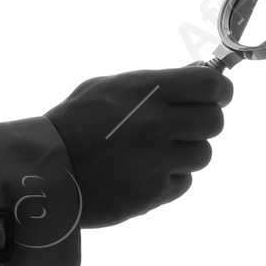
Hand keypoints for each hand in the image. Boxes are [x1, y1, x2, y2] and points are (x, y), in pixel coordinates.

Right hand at [46, 66, 233, 227]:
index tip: (215, 95)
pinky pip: (183, 181)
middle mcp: (155, 124)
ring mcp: (157, 161)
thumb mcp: (107, 87)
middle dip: (202, 122)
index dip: (219, 90)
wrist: (46, 172)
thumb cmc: (74, 123)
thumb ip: (154, 82)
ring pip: (202, 154)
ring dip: (185, 152)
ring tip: (153, 151)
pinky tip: (142, 172)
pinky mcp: (154, 192)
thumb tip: (197, 73)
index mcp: (144, 91)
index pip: (210, 84)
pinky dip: (169, 178)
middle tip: (181, 125)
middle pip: (214, 121)